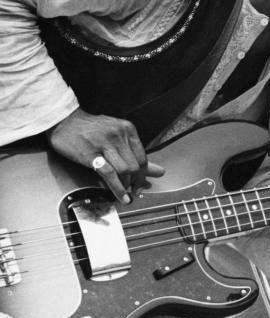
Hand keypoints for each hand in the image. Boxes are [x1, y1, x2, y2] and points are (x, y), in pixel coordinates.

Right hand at [46, 108, 164, 202]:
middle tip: (134, 192)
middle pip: (136, 165)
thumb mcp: (115, 134)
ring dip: (127, 186)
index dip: (144, 174)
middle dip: (136, 182)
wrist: (63, 121)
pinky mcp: (91, 154)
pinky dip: (117, 188)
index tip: (142, 184)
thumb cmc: (90, 129)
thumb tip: (159, 172)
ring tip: (126, 195)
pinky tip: (121, 196)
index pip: (143, 156)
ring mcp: (105, 144)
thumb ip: (134, 152)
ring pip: (125, 170)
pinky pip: (109, 174)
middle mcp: (119, 135)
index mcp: (128, 129)